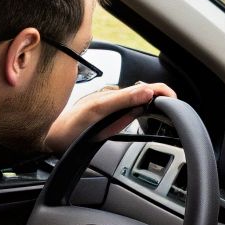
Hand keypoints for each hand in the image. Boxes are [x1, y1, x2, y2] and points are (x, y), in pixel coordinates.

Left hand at [42, 81, 174, 153]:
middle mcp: (115, 99)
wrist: (50, 137)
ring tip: (163, 110)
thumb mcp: (97, 110)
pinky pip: (129, 112)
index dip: (162, 91)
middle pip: (145, 94)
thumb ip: (122, 100)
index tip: (173, 100)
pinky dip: (141, 112)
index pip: (145, 87)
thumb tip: (147, 91)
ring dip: (152, 104)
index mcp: (115, 94)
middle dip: (161, 98)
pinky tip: (143, 116)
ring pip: (138, 103)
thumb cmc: (69, 125)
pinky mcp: (108, 118)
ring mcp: (112, 109)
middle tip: (173, 108)